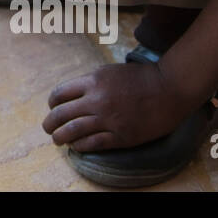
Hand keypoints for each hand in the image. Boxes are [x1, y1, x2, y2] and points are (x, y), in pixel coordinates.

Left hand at [42, 60, 195, 151]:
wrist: (169, 89)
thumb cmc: (141, 78)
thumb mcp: (109, 72)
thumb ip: (91, 82)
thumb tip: (73, 94)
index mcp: (93, 81)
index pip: (60, 94)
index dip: (52, 103)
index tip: (52, 107)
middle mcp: (97, 100)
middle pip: (61, 114)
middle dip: (50, 123)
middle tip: (48, 128)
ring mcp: (108, 119)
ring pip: (73, 131)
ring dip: (60, 137)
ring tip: (57, 140)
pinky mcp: (121, 136)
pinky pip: (92, 143)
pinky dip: (80, 146)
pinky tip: (76, 146)